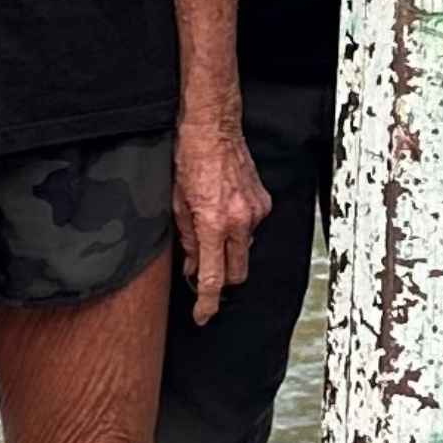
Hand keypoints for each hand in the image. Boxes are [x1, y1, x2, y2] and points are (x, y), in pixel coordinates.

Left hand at [176, 114, 269, 318]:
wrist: (214, 127)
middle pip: (237, 273)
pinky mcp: (264, 202)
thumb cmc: (190, 159)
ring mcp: (256, 212)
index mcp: (213, 223)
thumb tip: (194, 267)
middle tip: (203, 269)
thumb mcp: (177, 203)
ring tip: (211, 224)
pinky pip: (251, 229)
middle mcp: (239, 222)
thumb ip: (188, 240)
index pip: (213, 277)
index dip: (206, 303)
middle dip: (221, 279)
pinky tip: (224, 208)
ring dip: (228, 249)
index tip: (202, 316)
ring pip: (245, 250)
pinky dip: (238, 228)